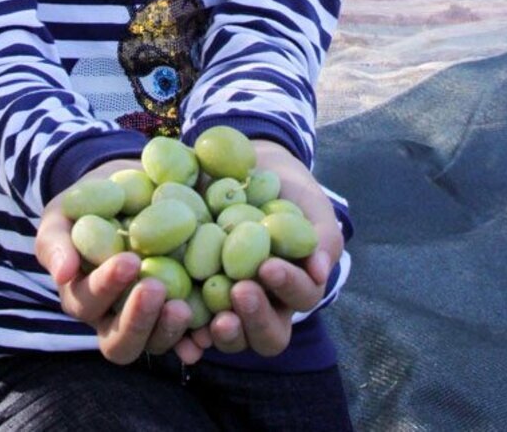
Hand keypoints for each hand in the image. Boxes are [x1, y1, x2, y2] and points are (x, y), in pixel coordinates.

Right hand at [35, 158, 204, 364]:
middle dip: (137, 319)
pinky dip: (200, 336)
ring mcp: (151, 318)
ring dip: (168, 331)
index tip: (129, 260)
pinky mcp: (184, 310)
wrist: (136, 184)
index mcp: (84, 295)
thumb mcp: (65, 212)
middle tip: (156, 289)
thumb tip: (63, 273)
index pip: (88, 303)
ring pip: (155, 344)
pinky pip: (191, 335)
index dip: (106, 287)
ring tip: (184, 308)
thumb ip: (57, 240)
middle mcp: (115, 316)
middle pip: (120, 341)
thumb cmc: (91, 200)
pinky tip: (209, 330)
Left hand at [190, 139, 341, 357]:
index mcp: (297, 285)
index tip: (268, 265)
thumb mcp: (310, 204)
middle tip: (241, 291)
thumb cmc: (287, 190)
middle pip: (268, 335)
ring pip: (234, 338)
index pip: (301, 296)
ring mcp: (230, 306)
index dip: (288, 286)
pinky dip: (189, 335)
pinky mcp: (196, 298)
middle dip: (257, 318)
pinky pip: (194, 328)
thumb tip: (319, 270)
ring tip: (215, 319)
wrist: (246, 170)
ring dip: (227, 333)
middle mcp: (265, 304)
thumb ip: (322, 234)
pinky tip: (184, 333)